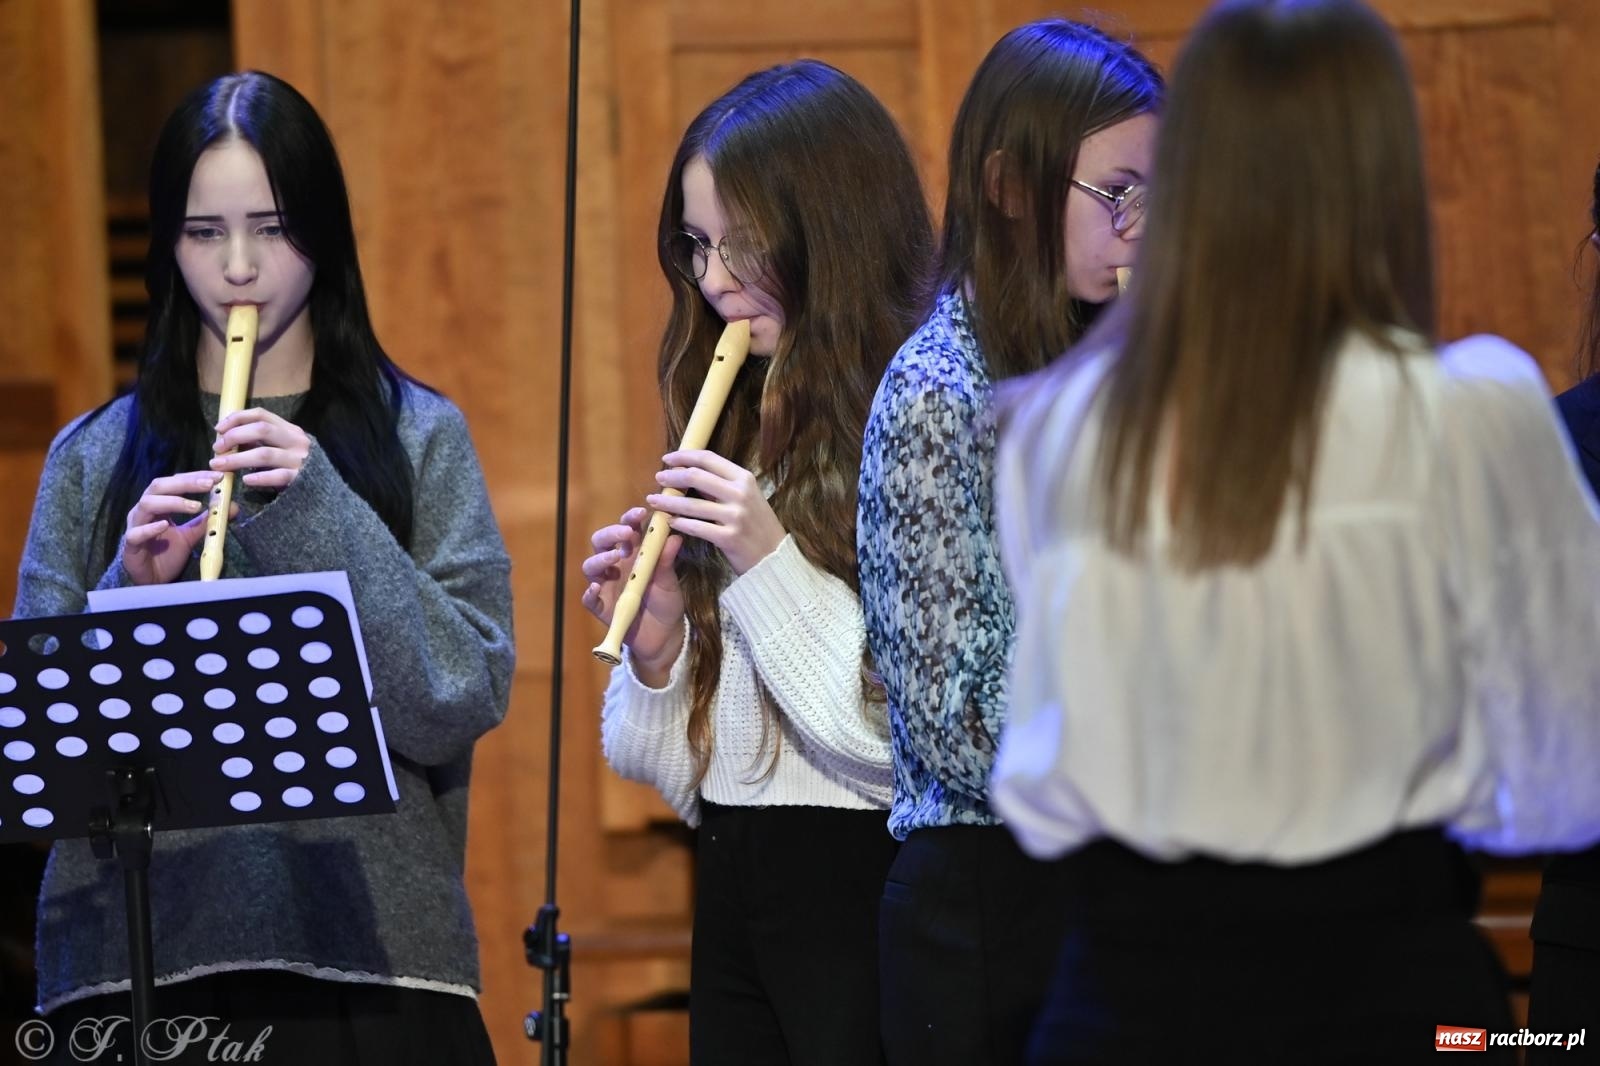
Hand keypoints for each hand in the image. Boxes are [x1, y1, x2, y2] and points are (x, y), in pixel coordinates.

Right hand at [122, 471, 236, 585]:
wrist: (153, 580)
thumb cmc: (167, 553)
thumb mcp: (191, 535)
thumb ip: (207, 520)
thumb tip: (231, 506)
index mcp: (159, 504)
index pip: (175, 482)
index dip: (195, 477)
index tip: (217, 476)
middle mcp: (144, 510)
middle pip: (160, 487)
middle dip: (185, 483)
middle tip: (208, 484)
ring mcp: (135, 526)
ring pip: (147, 505)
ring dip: (173, 502)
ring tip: (195, 506)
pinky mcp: (130, 545)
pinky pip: (136, 533)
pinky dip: (150, 528)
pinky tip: (165, 525)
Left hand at [210, 407, 310, 489]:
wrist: (322, 488)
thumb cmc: (293, 466)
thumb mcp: (280, 447)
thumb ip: (259, 441)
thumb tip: (227, 438)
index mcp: (289, 429)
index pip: (261, 415)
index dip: (237, 418)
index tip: (218, 429)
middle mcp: (296, 440)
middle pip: (262, 430)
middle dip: (234, 436)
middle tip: (217, 448)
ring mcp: (299, 459)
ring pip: (265, 454)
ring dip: (238, 459)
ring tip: (219, 465)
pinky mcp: (300, 479)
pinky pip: (278, 476)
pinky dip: (260, 478)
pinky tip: (245, 481)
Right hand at [581, 507, 686, 683]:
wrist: (665, 636)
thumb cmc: (667, 603)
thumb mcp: (670, 581)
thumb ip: (667, 561)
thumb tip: (675, 537)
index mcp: (633, 554)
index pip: (625, 529)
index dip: (629, 518)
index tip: (640, 513)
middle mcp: (615, 566)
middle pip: (601, 543)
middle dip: (611, 534)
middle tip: (626, 533)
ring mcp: (605, 586)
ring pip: (590, 567)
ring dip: (600, 559)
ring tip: (615, 558)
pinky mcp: (601, 607)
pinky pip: (589, 599)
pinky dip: (589, 592)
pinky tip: (595, 587)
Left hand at [646, 449, 785, 575]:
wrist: (774, 557)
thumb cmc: (757, 525)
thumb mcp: (746, 498)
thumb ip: (721, 485)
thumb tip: (690, 473)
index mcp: (744, 478)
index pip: (708, 459)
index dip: (684, 456)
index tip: (667, 459)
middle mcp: (740, 494)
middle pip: (696, 476)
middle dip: (672, 476)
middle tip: (658, 479)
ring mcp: (735, 516)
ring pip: (691, 504)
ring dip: (668, 501)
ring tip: (653, 501)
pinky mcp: (729, 537)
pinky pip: (696, 528)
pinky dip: (679, 524)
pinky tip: (669, 522)